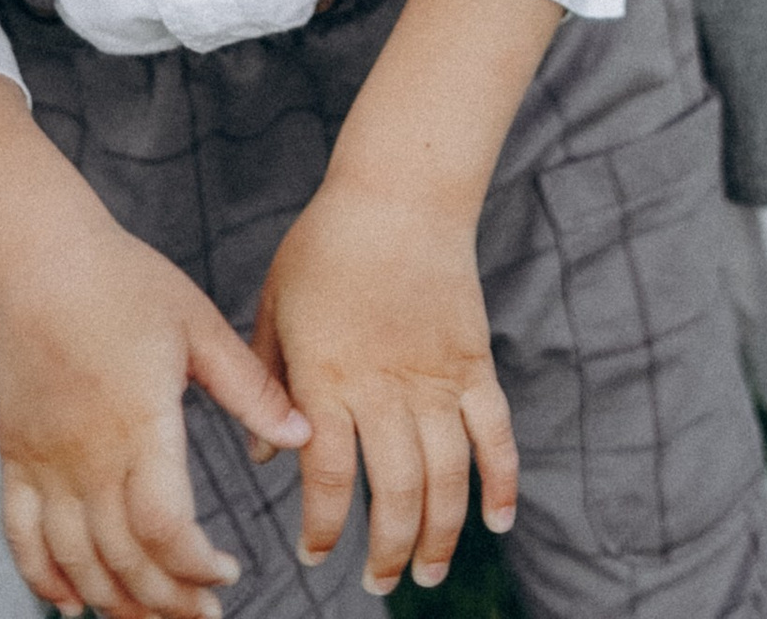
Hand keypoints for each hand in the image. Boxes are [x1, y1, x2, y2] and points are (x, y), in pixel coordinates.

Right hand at [0, 220, 306, 617]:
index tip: (228, 573)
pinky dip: (46, 580)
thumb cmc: (125, 281)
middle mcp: (88, 455)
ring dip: (115, 603)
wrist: (39, 256)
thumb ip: (250, 386)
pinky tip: (74, 604)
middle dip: (167, 603)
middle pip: (123, 560)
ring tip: (154, 618)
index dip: (194, 568)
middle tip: (202, 616)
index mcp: (139, 423)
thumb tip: (304, 432)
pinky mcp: (14, 457)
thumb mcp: (199, 325)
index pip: (164, 529)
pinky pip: (22, 539)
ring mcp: (46, 462)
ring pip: (76, 562)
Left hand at [252, 181, 518, 596]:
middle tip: (377, 581)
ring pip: (447, 478)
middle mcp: (385, 387)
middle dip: (386, 550)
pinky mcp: (473, 362)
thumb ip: (269, 380)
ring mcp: (436, 378)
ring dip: (439, 535)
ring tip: (426, 574)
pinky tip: (498, 522)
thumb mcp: (276, 305)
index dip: (322, 527)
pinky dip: (501, 482)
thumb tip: (265, 455)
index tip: (313, 555)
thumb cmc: (326, 242)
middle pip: (394, 492)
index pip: (329, 476)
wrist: (399, 188)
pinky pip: (495, 433)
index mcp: (329, 377)